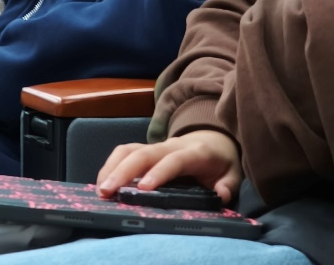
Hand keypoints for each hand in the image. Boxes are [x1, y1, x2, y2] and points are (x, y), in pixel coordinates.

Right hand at [96, 129, 242, 203]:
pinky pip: (123, 152)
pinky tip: (104, 182)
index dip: (158, 172)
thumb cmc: (220, 161)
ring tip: (101, 189)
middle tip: (107, 192)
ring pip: (127, 150)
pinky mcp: (144, 149)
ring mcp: (154, 145)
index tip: (143, 188)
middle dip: (122, 171)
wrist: (212, 138)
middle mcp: (170, 145)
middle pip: (141, 153)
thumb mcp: (232, 172)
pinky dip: (110, 166)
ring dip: (111, 168)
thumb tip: (221, 194)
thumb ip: (228, 184)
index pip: (173, 160)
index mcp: (194, 152)